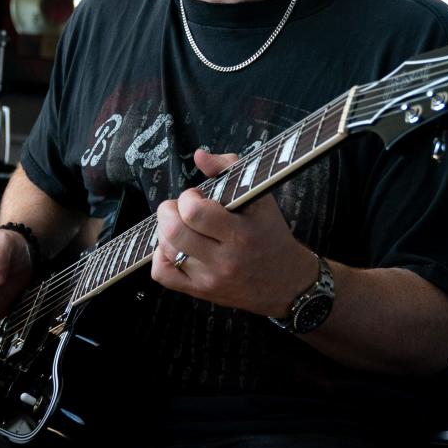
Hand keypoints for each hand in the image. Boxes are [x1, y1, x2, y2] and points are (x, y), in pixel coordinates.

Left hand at [151, 148, 318, 318]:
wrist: (286, 282)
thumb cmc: (271, 234)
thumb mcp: (260, 198)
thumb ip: (230, 168)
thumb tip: (199, 155)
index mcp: (240, 233)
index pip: (195, 213)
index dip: (188, 198)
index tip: (197, 196)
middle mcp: (223, 259)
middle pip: (173, 232)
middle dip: (168, 211)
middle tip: (181, 208)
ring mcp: (209, 278)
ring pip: (165, 250)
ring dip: (165, 230)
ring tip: (182, 225)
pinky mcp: (200, 292)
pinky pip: (162, 274)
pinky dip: (161, 256)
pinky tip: (176, 247)